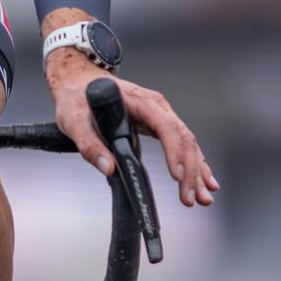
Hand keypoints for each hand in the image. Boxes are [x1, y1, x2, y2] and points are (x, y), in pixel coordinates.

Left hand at [46, 52, 219, 206]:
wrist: (81, 82)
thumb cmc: (79, 97)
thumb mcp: (74, 120)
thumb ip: (89, 144)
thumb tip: (108, 168)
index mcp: (141, 102)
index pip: (166, 127)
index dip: (174, 152)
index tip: (177, 176)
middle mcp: (157, 108)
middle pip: (183, 139)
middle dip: (191, 171)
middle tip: (190, 199)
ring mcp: (161, 116)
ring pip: (188, 144)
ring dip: (198, 172)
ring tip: (203, 198)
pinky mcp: (160, 126)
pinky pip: (183, 145)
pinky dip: (196, 164)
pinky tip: (206, 182)